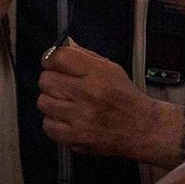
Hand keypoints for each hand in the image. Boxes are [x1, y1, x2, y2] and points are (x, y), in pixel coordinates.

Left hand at [37, 39, 164, 160]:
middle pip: (46, 80)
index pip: (58, 57)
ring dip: (52, 102)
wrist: (141, 128)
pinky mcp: (76, 138)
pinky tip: (67, 119)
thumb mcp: (110, 69)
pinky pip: (47, 125)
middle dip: (51, 81)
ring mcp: (80, 118)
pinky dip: (54, 122)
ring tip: (66, 103)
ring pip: (43, 102)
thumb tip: (63, 45)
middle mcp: (87, 94)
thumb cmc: (124, 98)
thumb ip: (84, 56)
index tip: (52, 63)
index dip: (51, 58)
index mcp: (97, 74)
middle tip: (62, 85)